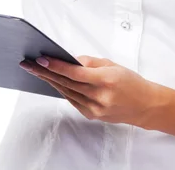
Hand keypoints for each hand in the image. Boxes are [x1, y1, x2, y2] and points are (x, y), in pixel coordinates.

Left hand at [19, 54, 158, 126]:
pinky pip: (72, 100)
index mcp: (106, 80)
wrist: (145, 105)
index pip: (75, 73)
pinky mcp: (92, 116)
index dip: (57, 66)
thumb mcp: (113, 65)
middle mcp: (100, 97)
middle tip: (29, 64)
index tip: (41, 59)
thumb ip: (90, 62)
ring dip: (50, 81)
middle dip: (45, 73)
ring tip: (36, 70)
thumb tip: (71, 60)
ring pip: (67, 92)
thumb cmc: (131, 81)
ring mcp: (95, 109)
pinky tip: (52, 81)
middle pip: (66, 83)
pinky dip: (62, 90)